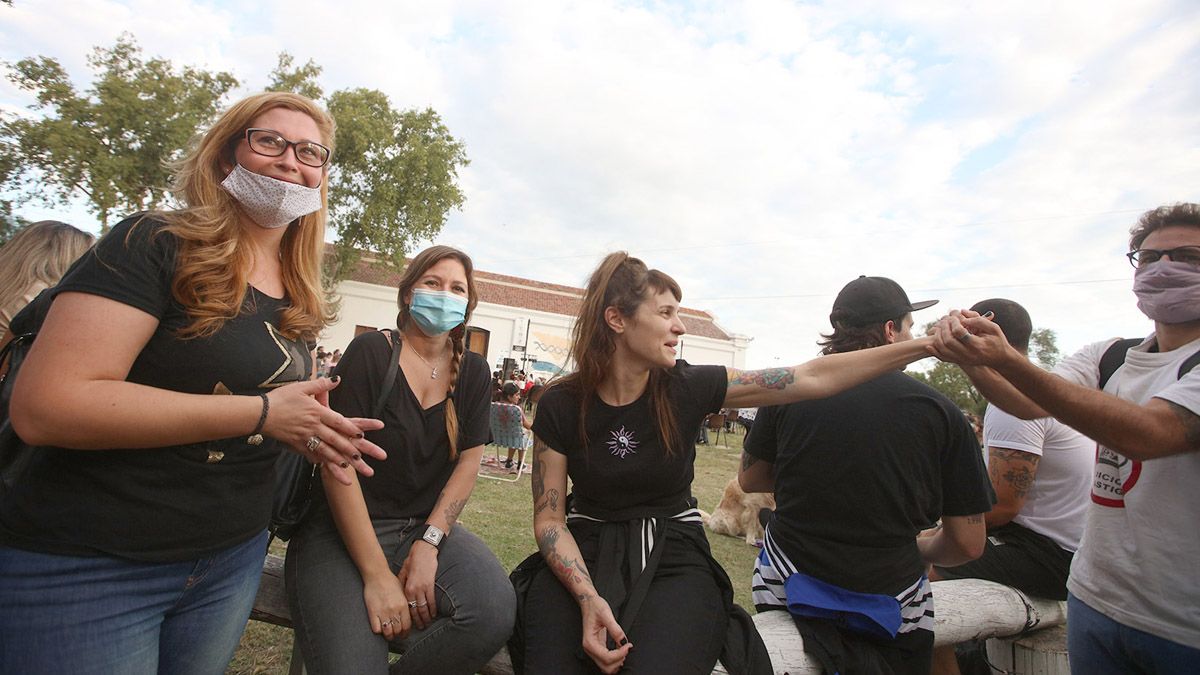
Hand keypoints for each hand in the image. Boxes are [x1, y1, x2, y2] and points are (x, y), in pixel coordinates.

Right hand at [262, 377, 386, 485]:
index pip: (337, 421)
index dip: (350, 428)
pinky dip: (318, 460)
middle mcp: (312, 426)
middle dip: (347, 448)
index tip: (361, 435)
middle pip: (334, 438)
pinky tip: (325, 465)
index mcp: (316, 411)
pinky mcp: (295, 444)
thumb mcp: (301, 387)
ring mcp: (304, 436)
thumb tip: (336, 379)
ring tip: (347, 464)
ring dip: (336, 458)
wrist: (260, 413)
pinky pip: (309, 453)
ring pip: (323, 449)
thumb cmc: (281, 398)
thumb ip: (320, 384)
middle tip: (359, 456)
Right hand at [362, 573, 412, 641]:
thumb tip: (409, 616)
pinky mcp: (373, 612)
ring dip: (388, 636)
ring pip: (388, 632)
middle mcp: (394, 610)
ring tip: (388, 635)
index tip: (404, 634)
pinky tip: (380, 629)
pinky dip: (378, 631)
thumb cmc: (390, 582)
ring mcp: (383, 612)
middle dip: (397, 635)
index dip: (406, 633)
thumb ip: (405, 605)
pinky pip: (376, 629)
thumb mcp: (403, 593)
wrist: (377, 576)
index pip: (407, 626)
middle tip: (396, 635)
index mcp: (403, 606)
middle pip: (398, 630)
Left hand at [399, 542, 438, 629]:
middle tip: (421, 628)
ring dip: (426, 617)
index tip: (411, 624)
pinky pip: (432, 600)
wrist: (423, 551)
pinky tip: (434, 614)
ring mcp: (423, 588)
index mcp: (406, 588)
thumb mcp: (403, 572)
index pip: (407, 607)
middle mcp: (414, 590)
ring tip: (428, 624)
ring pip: (424, 607)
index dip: (409, 617)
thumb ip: (401, 583)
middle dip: (418, 620)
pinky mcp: (431, 585)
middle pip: (416, 610)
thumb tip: (400, 593)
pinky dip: (433, 608)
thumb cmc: (412, 560)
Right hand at [579, 595, 631, 673]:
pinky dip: (615, 660)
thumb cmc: (595, 606)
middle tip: (627, 648)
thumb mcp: (606, 614)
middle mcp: (589, 649)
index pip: (606, 657)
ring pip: (606, 667)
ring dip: (617, 662)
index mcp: (589, 642)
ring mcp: (593, 650)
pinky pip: (606, 661)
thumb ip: (615, 629)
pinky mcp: (597, 648)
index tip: (628, 645)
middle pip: (606, 666)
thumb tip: (623, 641)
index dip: (620, 654)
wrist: (589, 603)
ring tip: (624, 649)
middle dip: (619, 660)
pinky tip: (621, 650)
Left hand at [928, 310, 1009, 366]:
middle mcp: (969, 354)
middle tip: (946, 320)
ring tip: (940, 328)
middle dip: (944, 328)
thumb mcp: (994, 328)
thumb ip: (979, 320)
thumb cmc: (997, 341)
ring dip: (937, 337)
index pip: (959, 333)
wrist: (999, 358)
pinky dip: (934, 351)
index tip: (955, 317)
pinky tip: (929, 344)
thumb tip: (962, 312)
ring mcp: (963, 360)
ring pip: (943, 350)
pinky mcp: (959, 362)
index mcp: (978, 345)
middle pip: (948, 341)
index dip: (954, 322)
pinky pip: (943, 358)